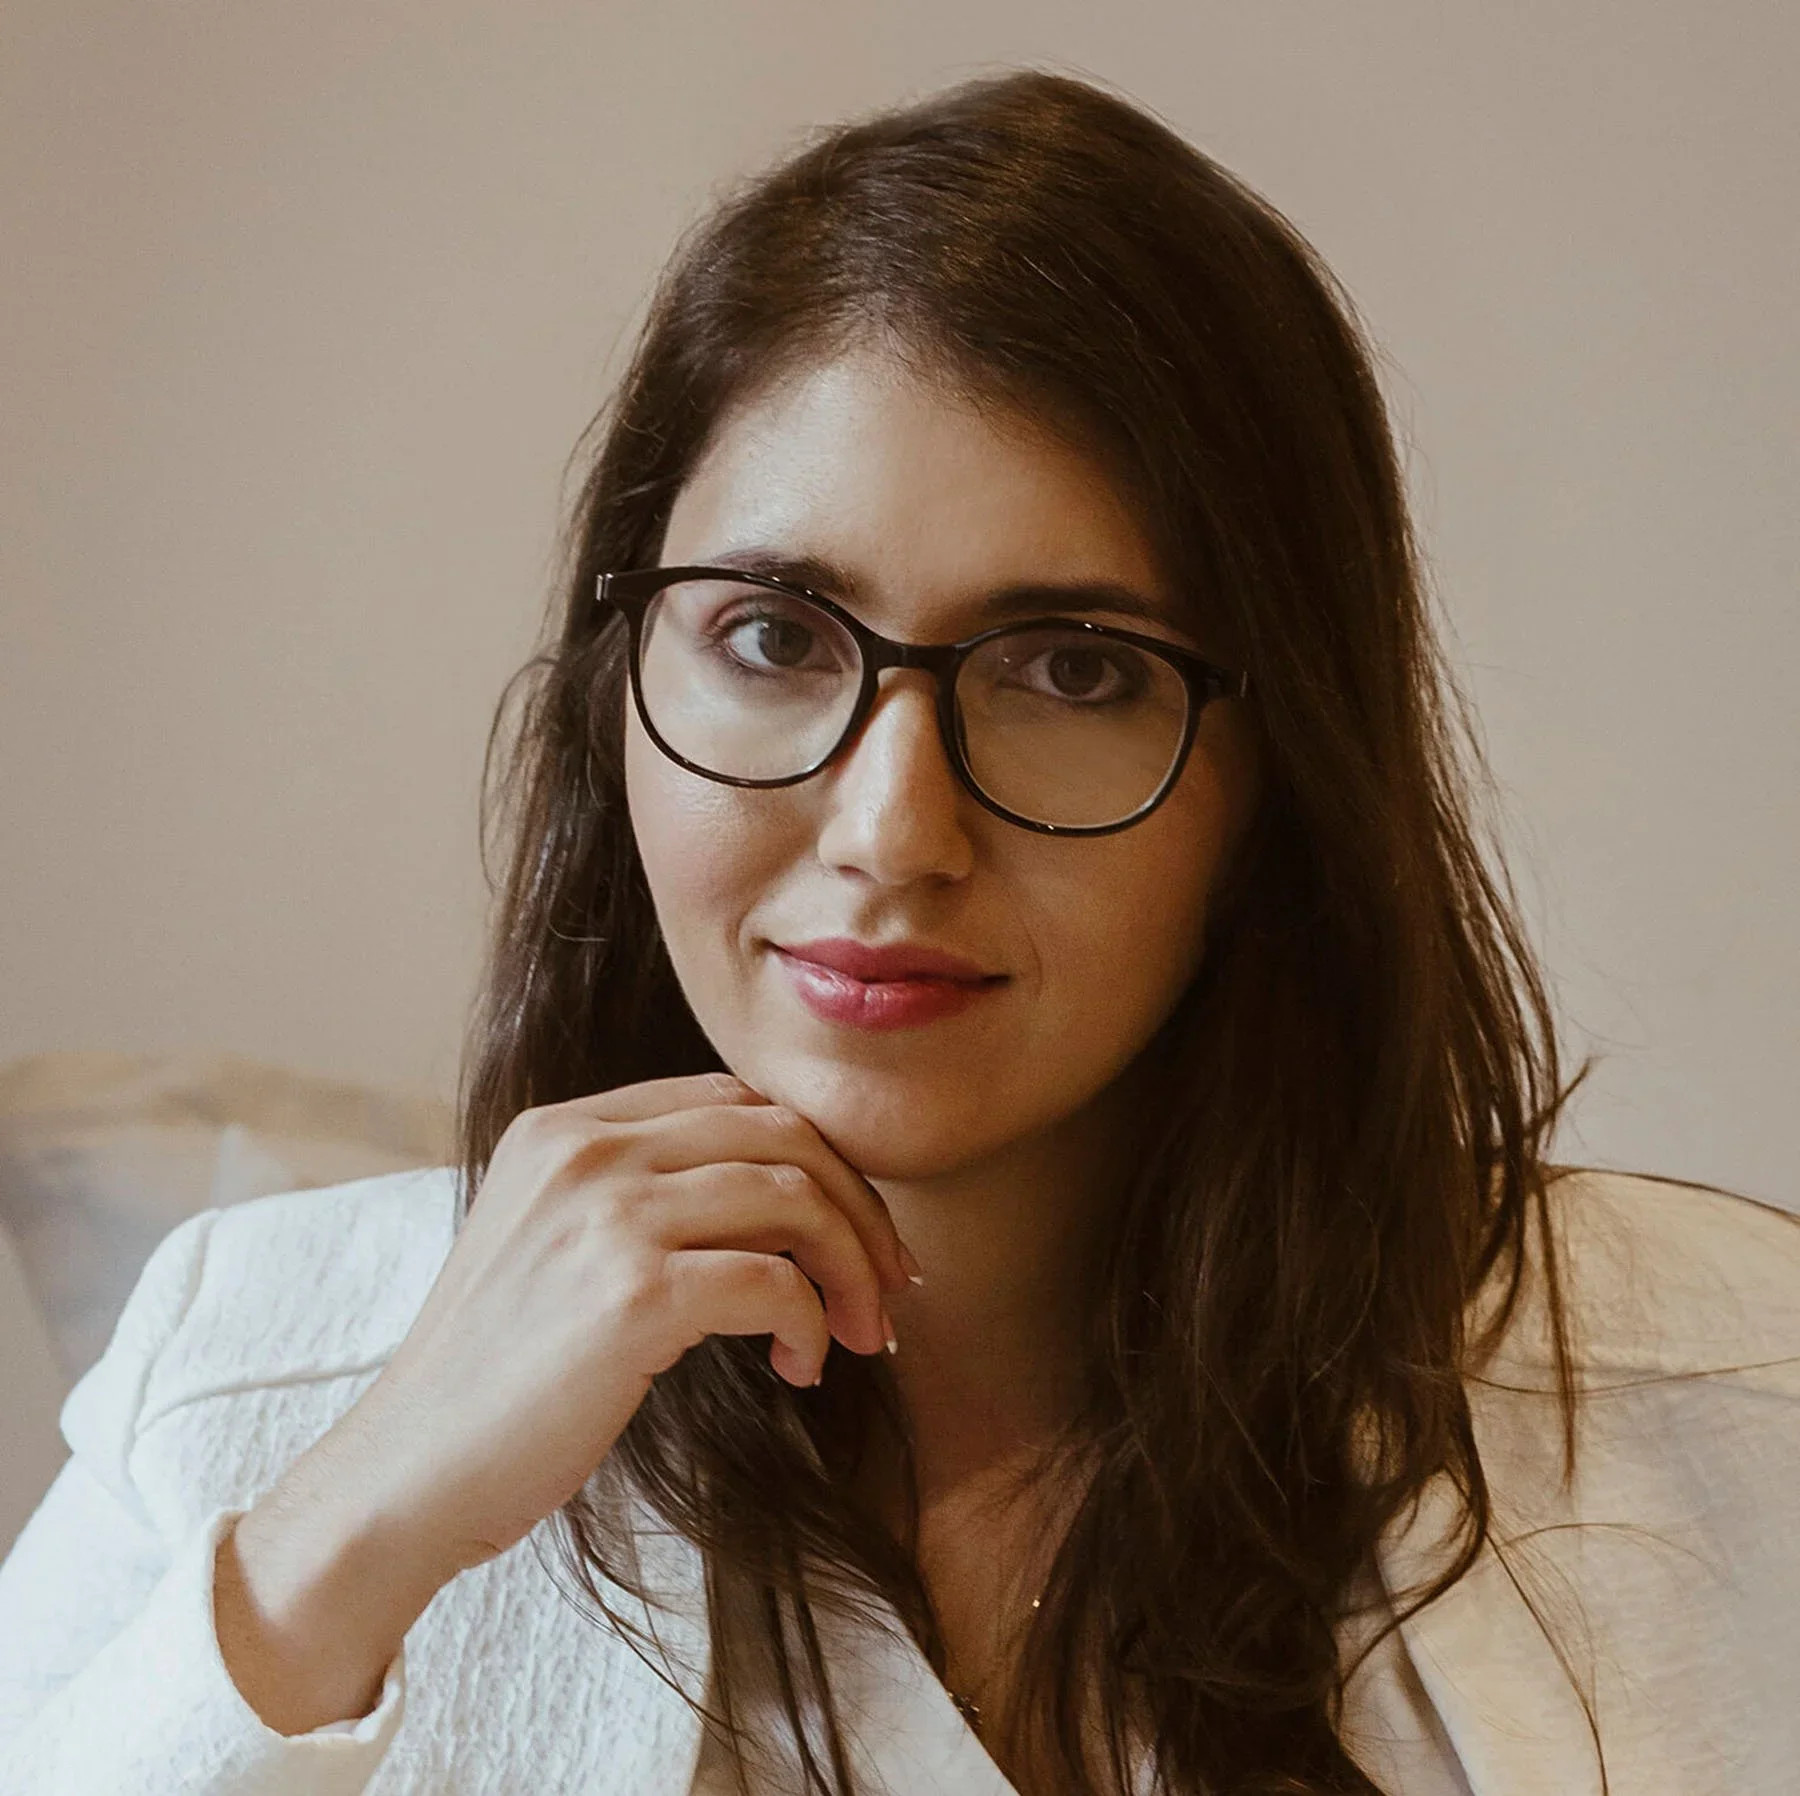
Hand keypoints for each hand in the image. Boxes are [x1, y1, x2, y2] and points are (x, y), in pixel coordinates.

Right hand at [333, 1070, 916, 1578]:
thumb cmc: (496, 1378)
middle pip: (781, 1132)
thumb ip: (639, 1196)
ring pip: (794, 1196)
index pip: (736, 1100)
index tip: (857, 1229)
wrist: (409, 1473)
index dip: (818, 1158)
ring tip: (857, 1334)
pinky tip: (801, 1366)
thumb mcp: (553, 1245)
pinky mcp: (629, 1293)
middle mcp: (585, 1150)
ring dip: (851, 1268)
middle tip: (889, 1285)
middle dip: (858, 1208)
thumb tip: (782, 1200)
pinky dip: (812, 1322)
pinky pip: (776, 1281)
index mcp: (565, 1128)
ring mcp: (605, 1214)